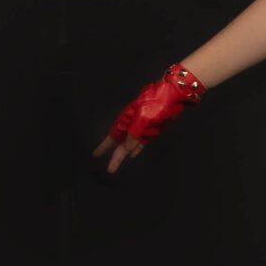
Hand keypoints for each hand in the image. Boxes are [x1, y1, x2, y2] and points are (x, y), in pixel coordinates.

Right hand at [91, 64, 205, 173]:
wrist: (170, 96)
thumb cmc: (155, 104)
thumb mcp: (143, 119)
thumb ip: (134, 134)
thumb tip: (127, 148)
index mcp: (125, 121)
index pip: (112, 138)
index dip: (104, 147)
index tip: (96, 155)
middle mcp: (131, 126)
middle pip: (120, 144)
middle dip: (115, 157)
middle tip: (109, 169)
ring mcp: (141, 129)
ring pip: (129, 145)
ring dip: (123, 155)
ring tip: (115, 165)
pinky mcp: (151, 131)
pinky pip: (141, 142)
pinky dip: (136, 149)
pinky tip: (132, 155)